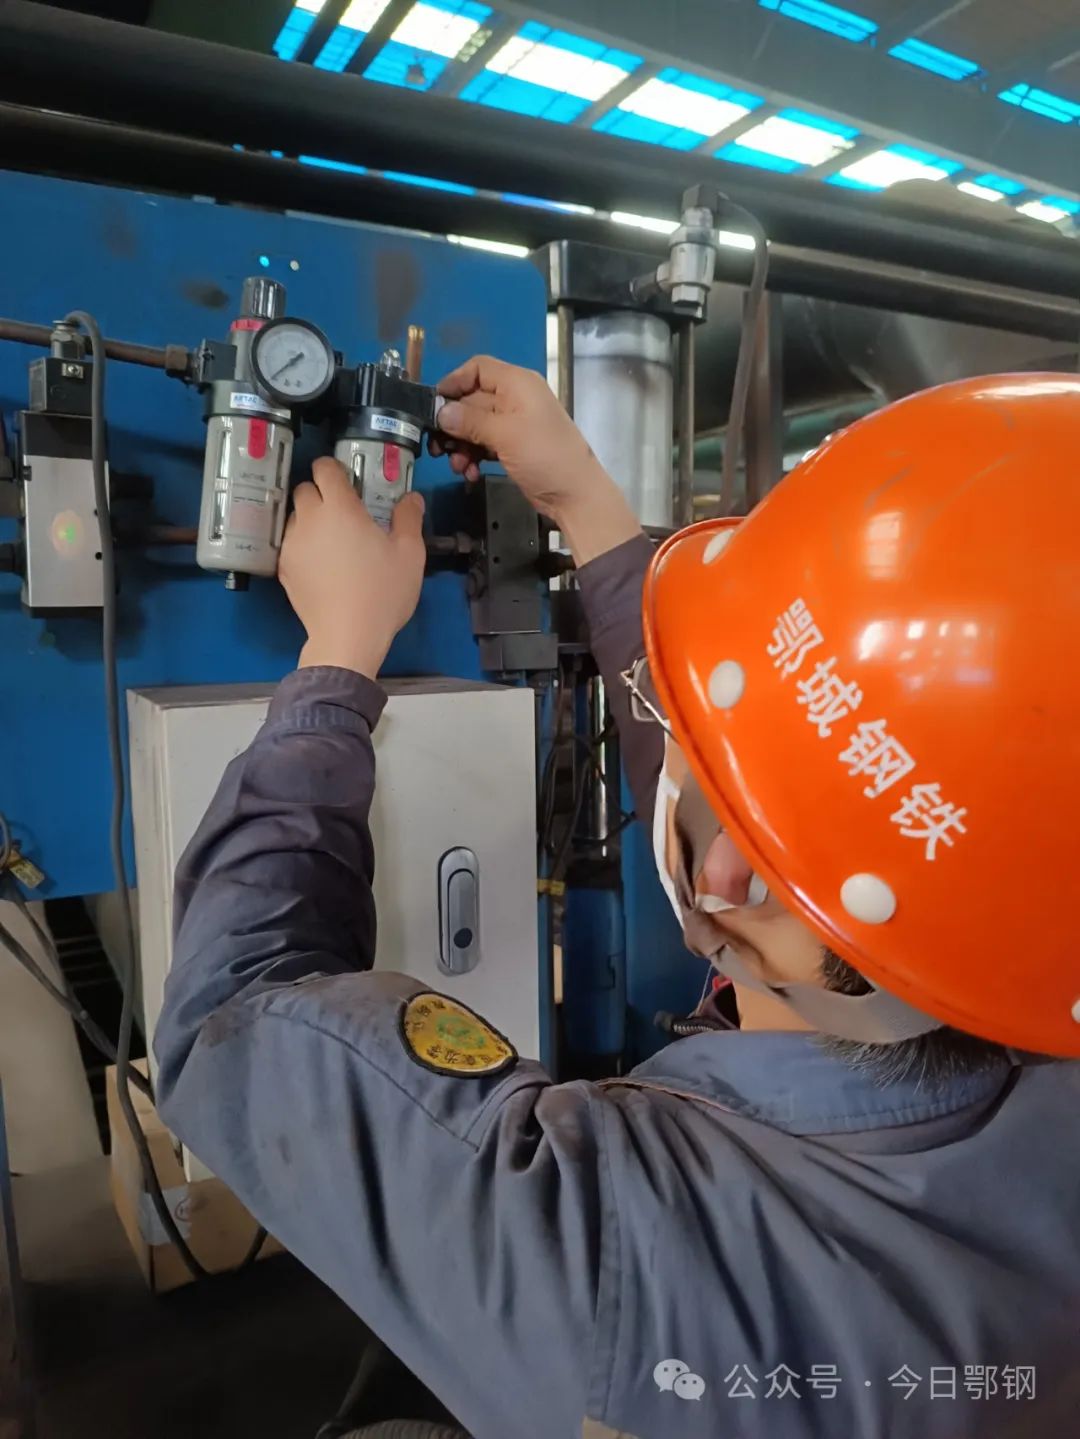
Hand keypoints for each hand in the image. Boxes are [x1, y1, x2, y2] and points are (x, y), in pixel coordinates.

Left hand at [279, 457, 424, 678]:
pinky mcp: (283, 568)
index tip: (348, 481)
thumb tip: (411, 498)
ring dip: (309, 519)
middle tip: (343, 512)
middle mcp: (310, 519)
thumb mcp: (410, 554)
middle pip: (304, 489)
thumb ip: (409, 518)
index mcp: (340, 508)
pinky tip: (321, 565)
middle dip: (321, 493)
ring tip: (331, 541)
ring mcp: (292, 544)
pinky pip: (290, 544)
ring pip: (294, 517)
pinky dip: (303, 546)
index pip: (324, 468)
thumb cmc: (382, 591)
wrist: (347, 636)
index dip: (334, 469)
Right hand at [433, 355, 640, 565]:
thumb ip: (470, 421)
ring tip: (457, 466)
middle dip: (454, 423)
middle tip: (438, 446)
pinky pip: (484, 444)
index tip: (434, 405)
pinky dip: (473, 456)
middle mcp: (514, 398)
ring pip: (474, 426)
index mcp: (517, 383)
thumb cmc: (545, 456)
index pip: (478, 368)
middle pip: (472, 400)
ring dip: (461, 445)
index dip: (454, 382)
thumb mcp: (506, 434)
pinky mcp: (512, 446)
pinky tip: (470, 473)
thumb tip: (440, 412)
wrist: (575, 495)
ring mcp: (513, 424)